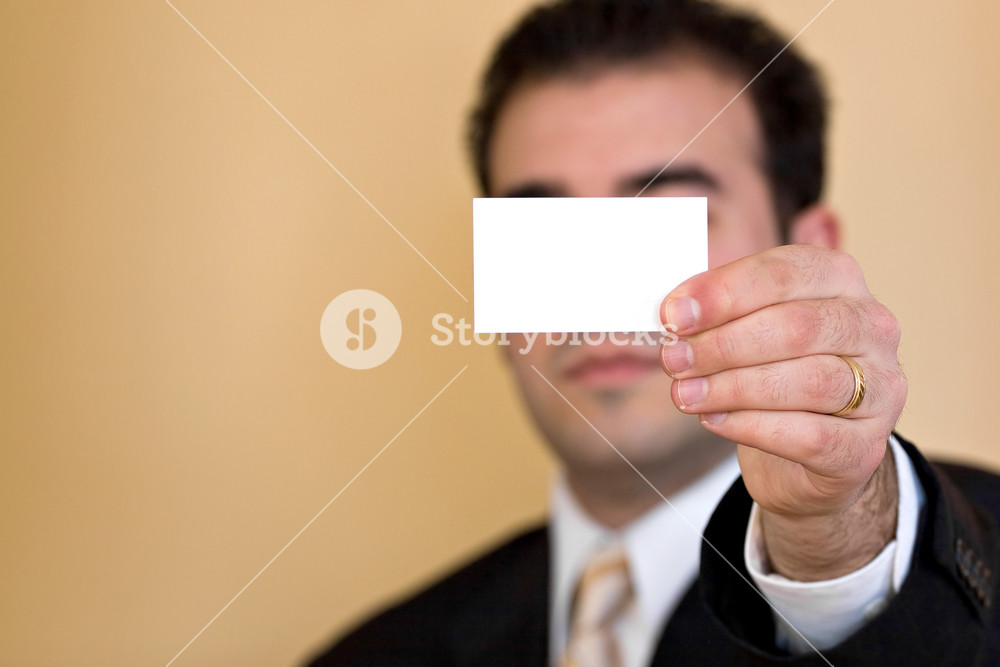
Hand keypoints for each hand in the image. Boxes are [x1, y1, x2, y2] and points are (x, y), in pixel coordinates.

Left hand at [659, 245, 906, 579]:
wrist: (811, 453)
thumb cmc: (773, 373)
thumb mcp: (748, 328)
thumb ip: (718, 314)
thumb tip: (673, 313)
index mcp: (839, 279)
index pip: (783, 273)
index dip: (723, 293)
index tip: (673, 315)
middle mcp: (871, 326)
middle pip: (797, 327)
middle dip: (723, 344)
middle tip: (673, 360)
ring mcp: (880, 386)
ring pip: (807, 381)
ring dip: (733, 387)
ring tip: (686, 394)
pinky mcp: (866, 444)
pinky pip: (810, 434)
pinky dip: (753, 426)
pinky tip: (715, 421)